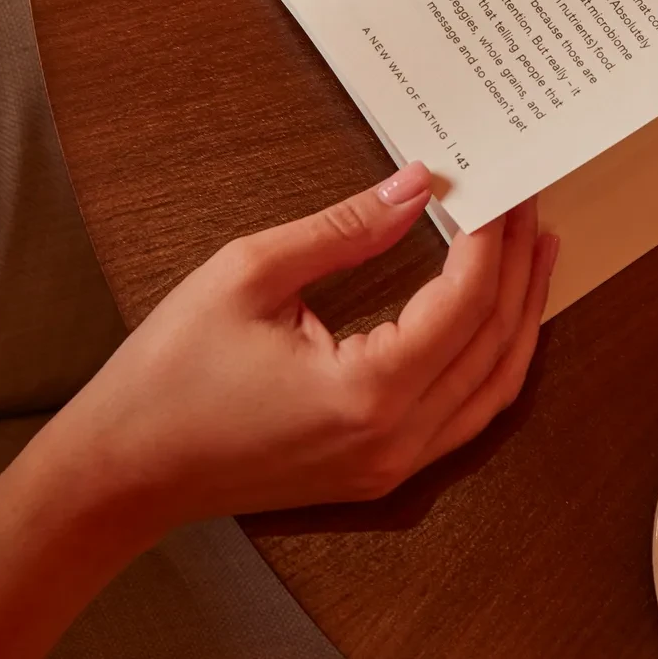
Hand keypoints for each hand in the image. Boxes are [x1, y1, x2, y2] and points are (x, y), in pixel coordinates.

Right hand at [51, 162, 556, 531]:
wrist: (121, 472)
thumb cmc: (167, 376)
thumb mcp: (249, 275)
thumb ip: (345, 229)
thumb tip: (416, 186)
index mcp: (367, 392)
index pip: (464, 302)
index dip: (492, 239)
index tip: (502, 187)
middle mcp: (394, 439)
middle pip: (493, 342)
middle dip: (519, 265)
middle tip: (529, 203)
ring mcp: (392, 465)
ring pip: (494, 386)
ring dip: (520, 313)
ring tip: (536, 249)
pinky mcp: (380, 471)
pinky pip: (466, 415)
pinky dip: (494, 359)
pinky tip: (498, 315)